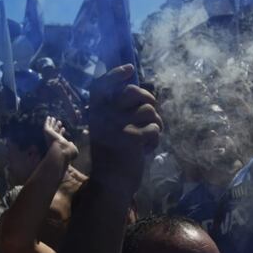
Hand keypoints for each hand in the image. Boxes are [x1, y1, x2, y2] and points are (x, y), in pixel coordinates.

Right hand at [43, 116, 78, 162]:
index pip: (60, 136)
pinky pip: (46, 125)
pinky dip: (47, 121)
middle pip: (55, 131)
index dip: (61, 132)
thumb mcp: (72, 149)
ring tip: (54, 118)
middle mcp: (53, 139)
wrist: (60, 150)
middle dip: (57, 126)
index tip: (63, 128)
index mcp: (59, 143)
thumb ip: (71, 146)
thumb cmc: (67, 151)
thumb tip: (70, 142)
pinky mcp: (47, 132)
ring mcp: (50, 135)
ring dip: (52, 123)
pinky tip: (48, 117)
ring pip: (51, 127)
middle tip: (59, 121)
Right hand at [88, 65, 161, 194]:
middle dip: (149, 100)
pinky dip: (155, 140)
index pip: (102, 85)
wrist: (111, 184)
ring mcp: (118, 125)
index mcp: (97, 113)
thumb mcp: (110, 130)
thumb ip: (120, 112)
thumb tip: (141, 92)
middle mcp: (104, 116)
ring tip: (146, 138)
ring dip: (155, 124)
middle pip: (134, 92)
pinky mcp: (133, 137)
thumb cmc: (114, 155)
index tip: (130, 69)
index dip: (115, 74)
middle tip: (151, 115)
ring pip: (149, 110)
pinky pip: (155, 128)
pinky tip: (145, 150)